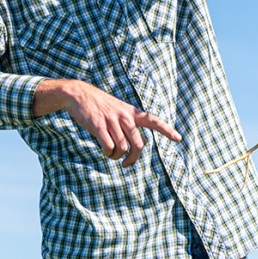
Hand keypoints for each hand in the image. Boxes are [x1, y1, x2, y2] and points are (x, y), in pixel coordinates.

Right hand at [33, 79, 181, 166]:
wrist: (79, 94)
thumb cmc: (98, 105)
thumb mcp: (117, 108)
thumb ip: (126, 123)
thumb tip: (129, 146)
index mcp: (131, 112)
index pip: (153, 121)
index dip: (167, 130)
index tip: (178, 138)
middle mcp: (125, 117)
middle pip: (139, 145)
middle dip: (133, 158)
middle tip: (126, 164)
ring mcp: (112, 121)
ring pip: (123, 148)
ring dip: (117, 157)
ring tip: (111, 155)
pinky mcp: (99, 126)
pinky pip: (109, 147)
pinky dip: (108, 153)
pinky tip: (105, 151)